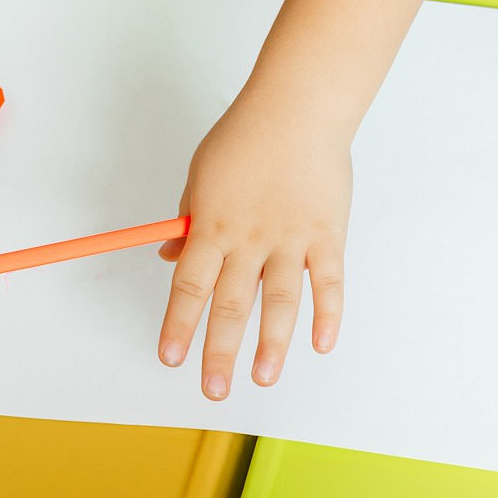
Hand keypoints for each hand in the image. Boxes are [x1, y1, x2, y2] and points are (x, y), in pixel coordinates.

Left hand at [159, 98, 351, 397]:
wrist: (298, 107)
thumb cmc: (245, 138)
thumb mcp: (201, 177)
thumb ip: (188, 222)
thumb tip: (169, 259)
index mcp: (212, 226)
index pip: (189, 287)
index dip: (178, 325)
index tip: (170, 357)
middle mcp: (250, 239)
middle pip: (231, 305)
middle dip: (219, 352)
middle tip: (213, 389)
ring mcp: (292, 239)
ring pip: (280, 302)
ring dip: (270, 344)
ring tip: (262, 378)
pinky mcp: (328, 235)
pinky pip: (328, 282)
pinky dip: (327, 315)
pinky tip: (320, 344)